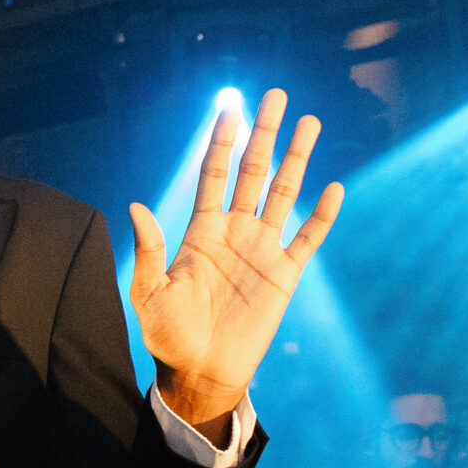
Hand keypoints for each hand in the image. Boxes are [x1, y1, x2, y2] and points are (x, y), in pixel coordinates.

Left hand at [128, 89, 344, 435]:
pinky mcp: (285, 275)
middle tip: (275, 95)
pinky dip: (321, 215)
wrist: (201, 372)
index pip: (214, 175)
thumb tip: (134, 207)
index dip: (221, 142)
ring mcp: (262, 251)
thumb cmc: (169, 336)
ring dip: (296, 159)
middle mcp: (234, 233)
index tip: (229, 108)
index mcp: (201, 231)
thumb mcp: (149, 292)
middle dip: (264, 134)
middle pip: (252, 172)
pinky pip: (308, 239)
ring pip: (282, 193)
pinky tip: (333, 188)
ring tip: (309, 122)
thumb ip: (147, 250)